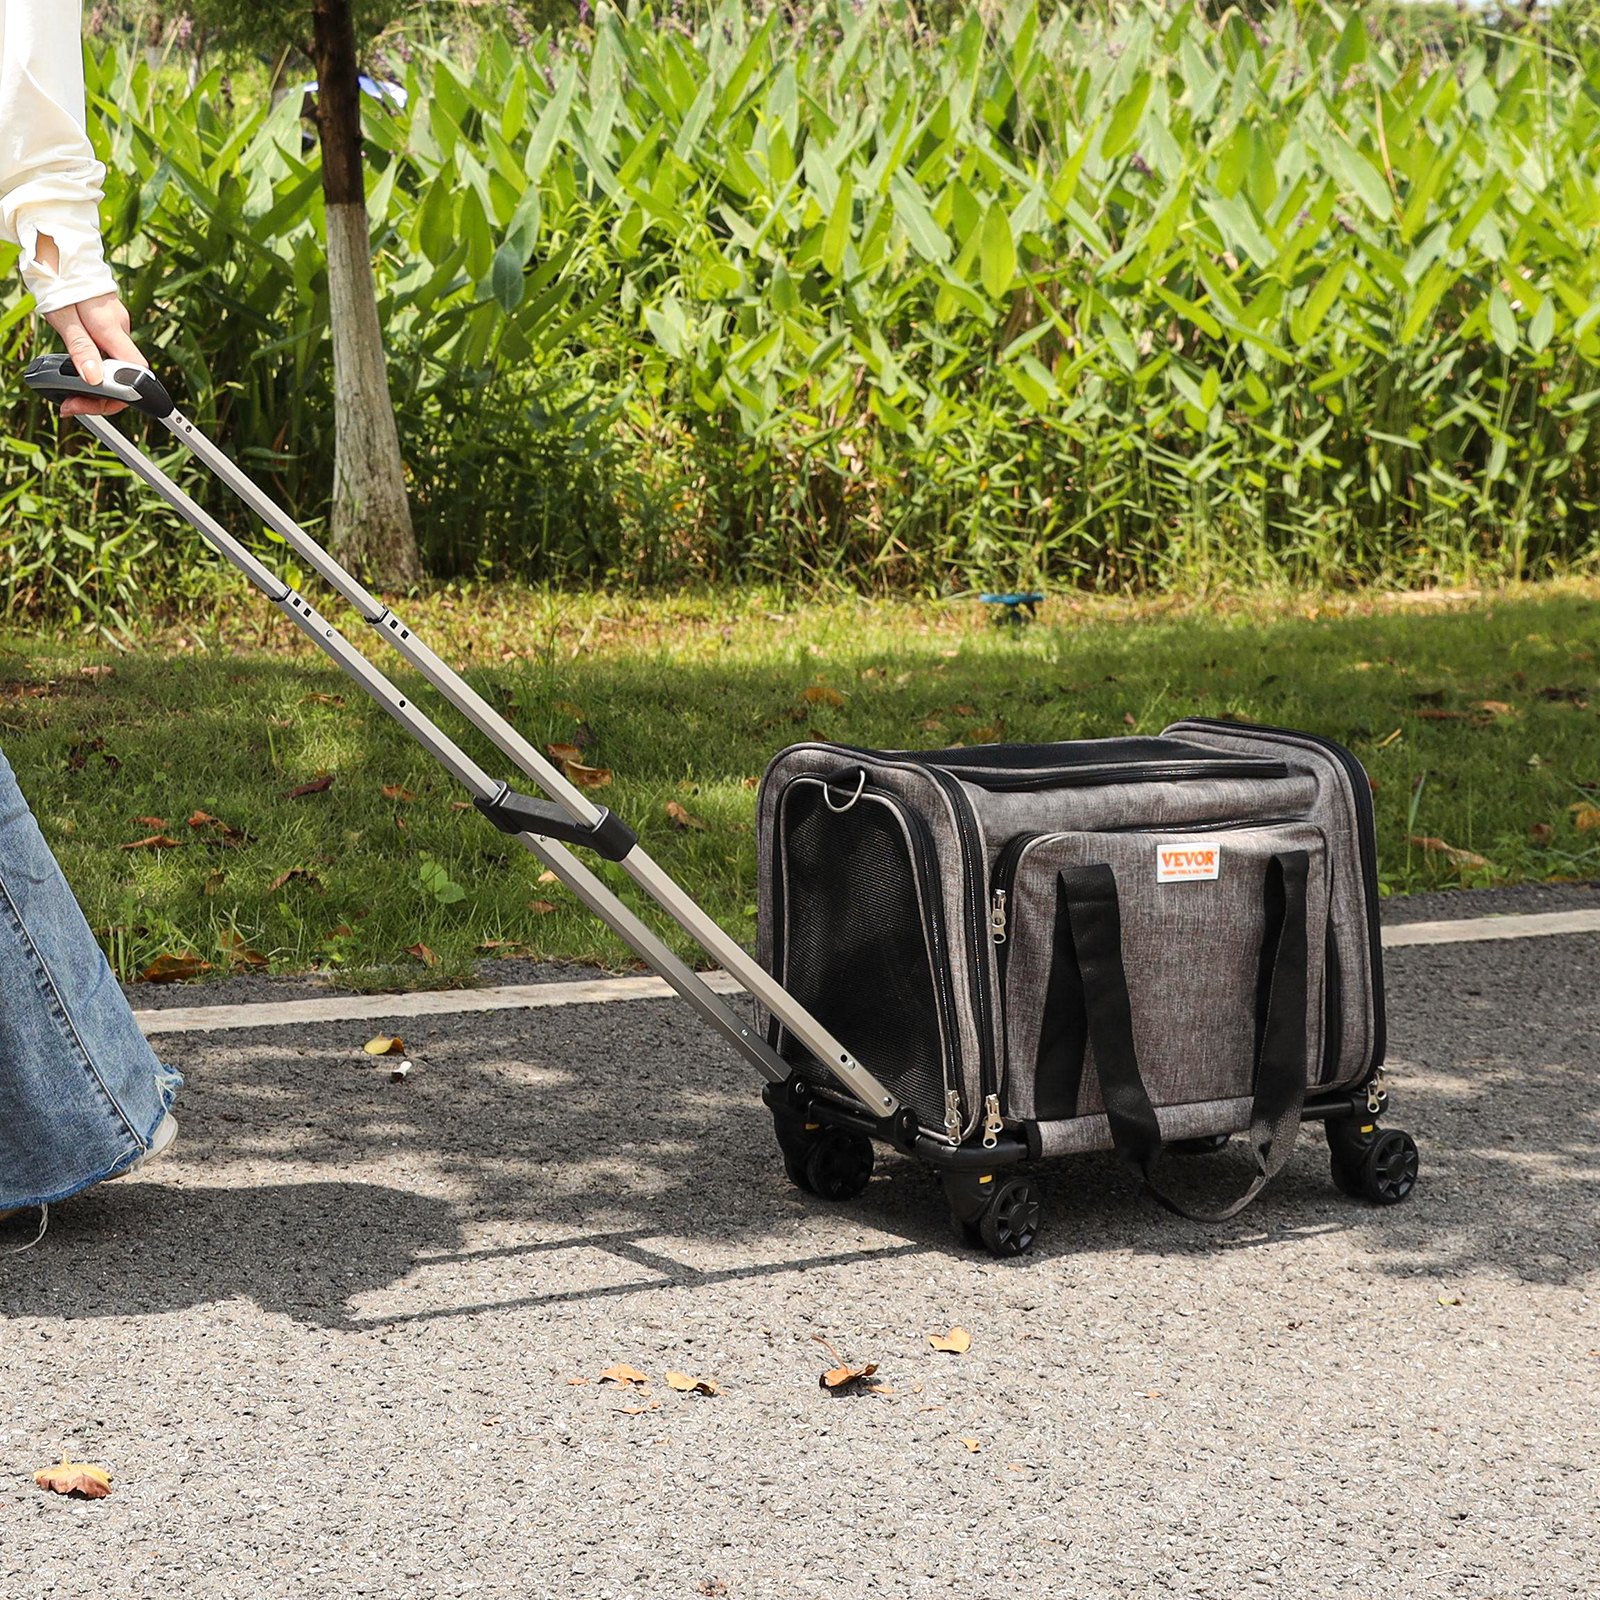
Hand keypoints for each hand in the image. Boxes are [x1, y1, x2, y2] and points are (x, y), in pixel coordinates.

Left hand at [35, 234, 145, 416]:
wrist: (60, 250)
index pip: (133, 373)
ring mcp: (117, 329)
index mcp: (111, 327)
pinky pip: (108, 357)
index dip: (118, 395)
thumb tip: (93, 379)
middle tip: (71, 405)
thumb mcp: (61, 315)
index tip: (89, 403)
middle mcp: (120, 330)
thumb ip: (80, 348)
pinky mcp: (109, 328)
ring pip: (115, 369)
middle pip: (125, 377)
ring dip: (95, 387)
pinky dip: (94, 372)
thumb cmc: (60, 278)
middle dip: (101, 397)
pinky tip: (78, 373)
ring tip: (68, 394)